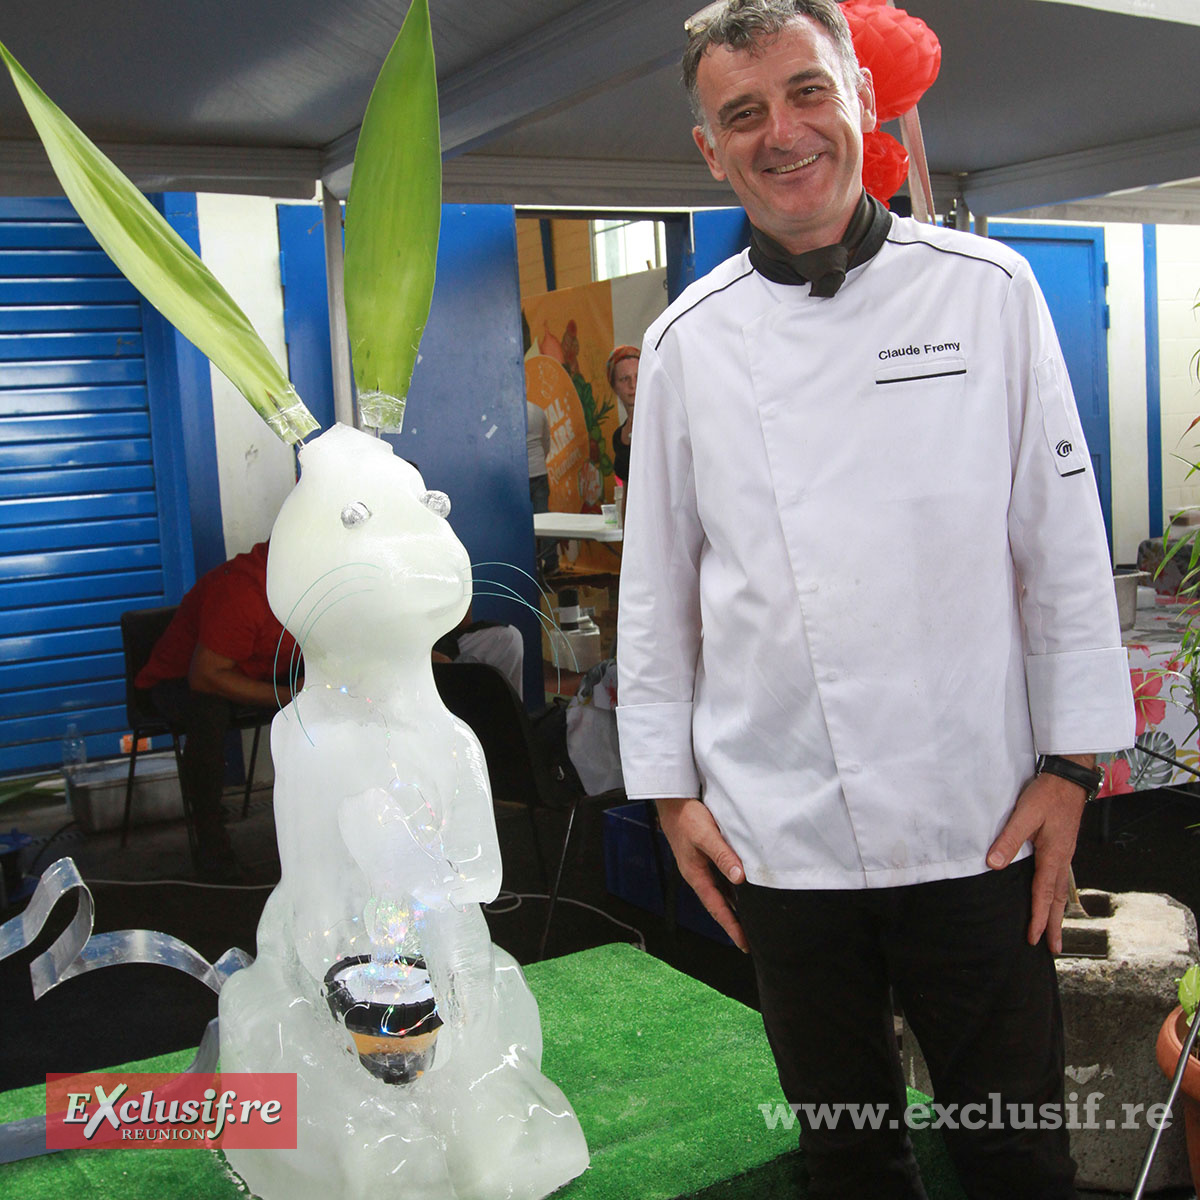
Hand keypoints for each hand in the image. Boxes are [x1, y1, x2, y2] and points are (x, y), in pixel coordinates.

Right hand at [655, 797, 748, 951]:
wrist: (673, 802)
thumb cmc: (686, 817)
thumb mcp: (706, 836)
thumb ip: (722, 855)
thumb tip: (739, 877)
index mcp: (696, 875)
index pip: (717, 908)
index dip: (731, 927)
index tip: (744, 944)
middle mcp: (698, 875)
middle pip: (719, 905)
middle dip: (733, 923)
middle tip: (750, 939)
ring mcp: (701, 867)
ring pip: (720, 893)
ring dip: (734, 908)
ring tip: (750, 921)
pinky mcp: (704, 857)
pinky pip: (720, 880)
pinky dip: (732, 890)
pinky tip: (743, 891)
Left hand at [986, 768, 1088, 952]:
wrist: (1068, 779)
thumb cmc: (1047, 795)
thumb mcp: (1024, 815)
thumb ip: (1008, 839)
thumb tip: (994, 863)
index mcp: (1054, 856)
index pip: (1043, 894)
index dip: (1038, 918)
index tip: (1034, 938)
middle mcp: (1063, 859)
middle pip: (1057, 899)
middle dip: (1055, 924)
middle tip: (1054, 948)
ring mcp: (1065, 853)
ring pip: (1061, 890)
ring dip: (1057, 912)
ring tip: (1056, 930)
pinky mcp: (1062, 846)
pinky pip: (1060, 878)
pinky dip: (1057, 895)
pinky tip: (1053, 897)